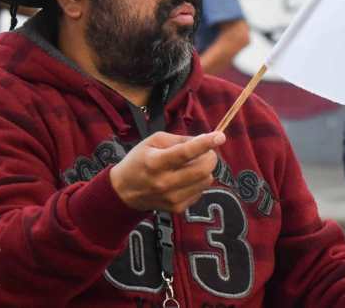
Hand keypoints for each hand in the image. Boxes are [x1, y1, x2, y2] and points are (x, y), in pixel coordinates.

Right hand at [110, 131, 225, 212]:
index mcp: (155, 162)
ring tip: (191, 166)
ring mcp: (172, 198)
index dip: (205, 143)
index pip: (185, 153)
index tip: (220, 136)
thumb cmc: (139, 161)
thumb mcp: (154, 142)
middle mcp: (164, 183)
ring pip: (206, 180)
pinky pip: (201, 191)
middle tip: (205, 152)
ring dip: (205, 170)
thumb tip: (205, 139)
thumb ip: (180, 140)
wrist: (123, 192)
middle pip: (203, 169)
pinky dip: (198, 182)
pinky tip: (185, 179)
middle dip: (210, 156)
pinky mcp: (177, 208)